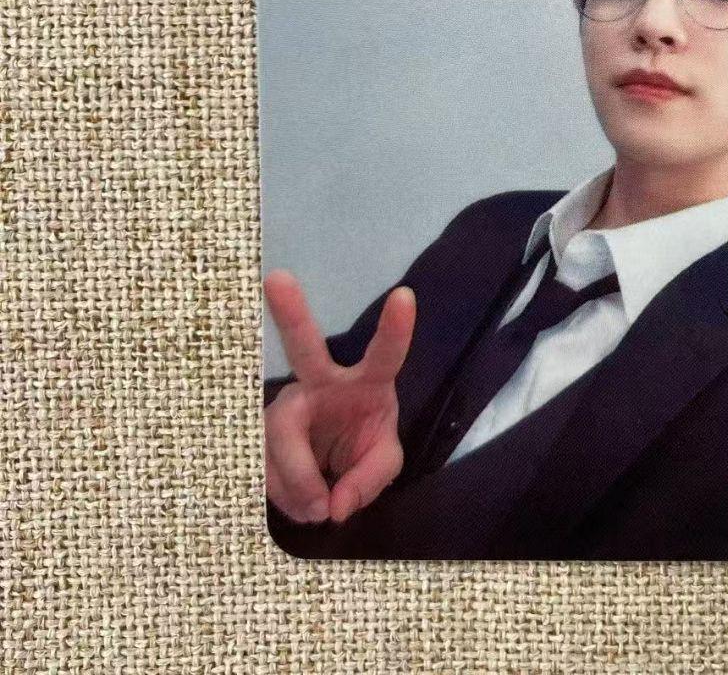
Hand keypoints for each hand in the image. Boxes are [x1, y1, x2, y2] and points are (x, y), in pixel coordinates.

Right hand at [263, 270, 415, 524]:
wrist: (331, 469)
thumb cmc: (364, 447)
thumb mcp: (383, 464)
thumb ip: (369, 481)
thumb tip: (333, 505)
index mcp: (367, 383)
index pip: (385, 354)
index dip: (396, 328)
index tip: (406, 295)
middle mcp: (322, 382)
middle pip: (304, 347)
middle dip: (290, 312)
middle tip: (277, 279)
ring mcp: (286, 403)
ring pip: (281, 438)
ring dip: (299, 482)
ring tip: (319, 510)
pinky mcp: (259, 430)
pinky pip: (263, 465)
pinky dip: (283, 494)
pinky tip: (300, 504)